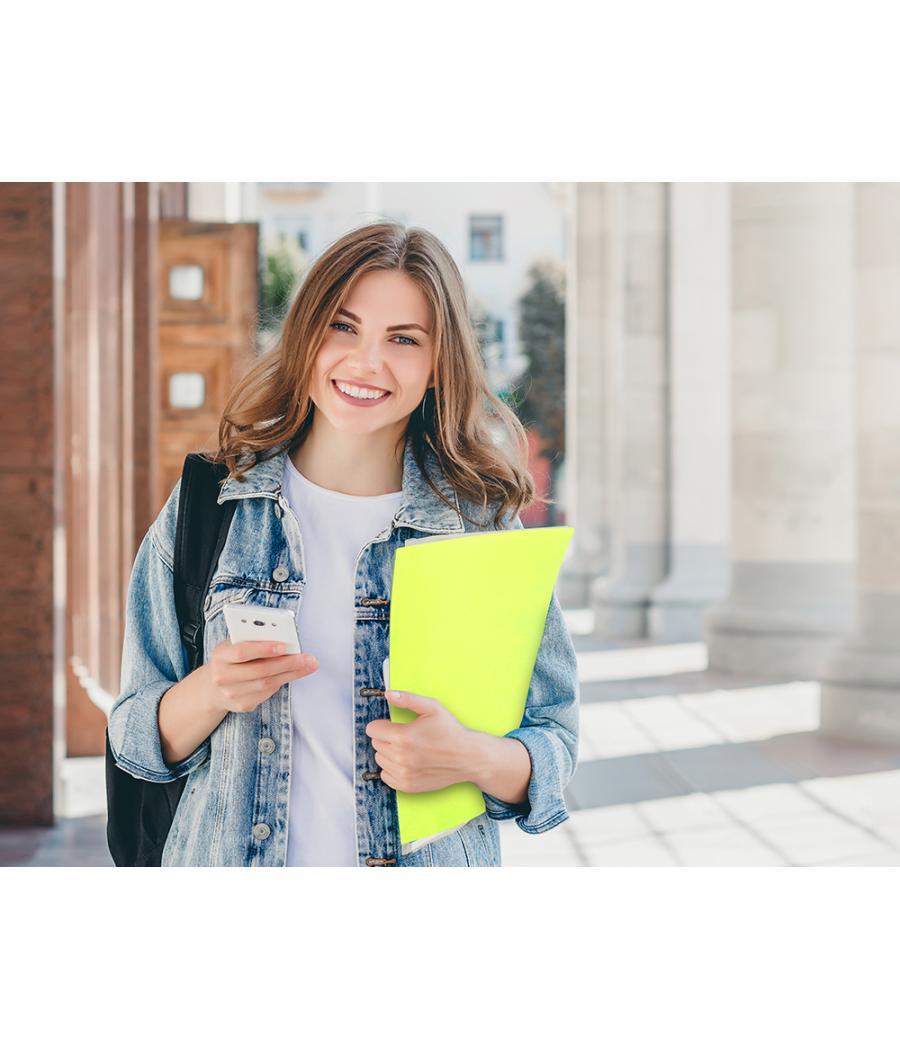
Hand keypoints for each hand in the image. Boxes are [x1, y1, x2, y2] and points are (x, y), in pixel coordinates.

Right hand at [205, 640, 317, 713]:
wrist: (212, 688)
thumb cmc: (230, 659)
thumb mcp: (234, 645)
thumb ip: (253, 641)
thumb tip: (284, 640)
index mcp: (220, 655)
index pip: (242, 652)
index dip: (263, 649)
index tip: (284, 645)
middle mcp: (222, 676)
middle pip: (260, 671)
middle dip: (287, 663)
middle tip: (307, 658)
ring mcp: (231, 694)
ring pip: (267, 684)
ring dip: (291, 674)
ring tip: (308, 665)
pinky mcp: (242, 705)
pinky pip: (267, 694)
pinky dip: (282, 682)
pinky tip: (293, 674)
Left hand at [365, 690, 479, 792]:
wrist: (468, 758)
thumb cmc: (451, 731)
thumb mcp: (432, 708)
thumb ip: (408, 699)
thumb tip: (388, 694)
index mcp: (403, 737)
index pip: (372, 730)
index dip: (382, 724)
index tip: (393, 725)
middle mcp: (400, 757)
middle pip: (376, 744)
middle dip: (386, 737)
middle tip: (405, 736)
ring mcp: (403, 774)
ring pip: (380, 759)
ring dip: (389, 753)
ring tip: (408, 749)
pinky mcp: (407, 786)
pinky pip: (385, 776)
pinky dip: (392, 769)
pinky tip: (407, 762)